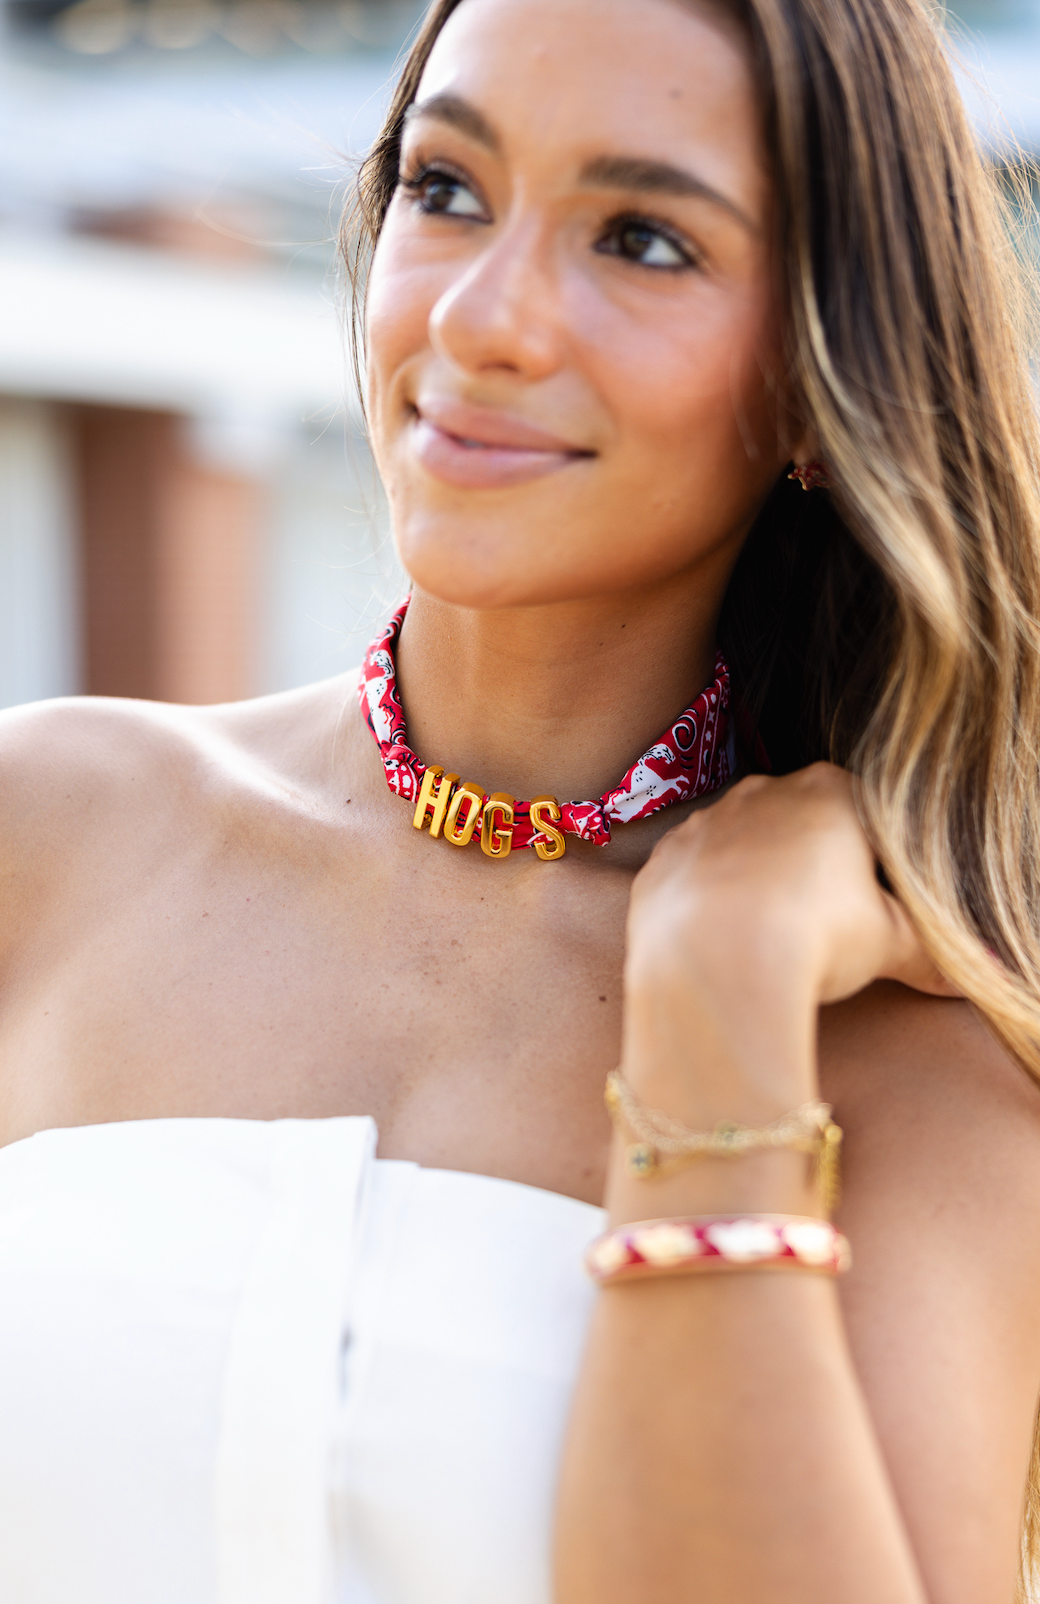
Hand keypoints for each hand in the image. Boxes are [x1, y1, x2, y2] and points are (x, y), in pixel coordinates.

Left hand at [621, 764, 956, 1114]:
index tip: (878, 904)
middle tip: (826, 924)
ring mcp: (705, 821)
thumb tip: (963, 975)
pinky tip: (719, 940)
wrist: (711, 962)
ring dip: (756, 880)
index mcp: (830, 793)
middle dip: (814, 866)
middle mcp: (763, 792)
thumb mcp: (887, 944)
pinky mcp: (662, 860)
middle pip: (801, 822)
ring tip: (769, 937)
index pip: (869, 814)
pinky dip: (707, 900)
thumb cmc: (812, 935)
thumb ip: (927, 950)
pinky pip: (693, 873)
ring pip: (741, 844)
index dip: (878, 862)